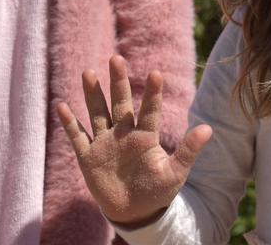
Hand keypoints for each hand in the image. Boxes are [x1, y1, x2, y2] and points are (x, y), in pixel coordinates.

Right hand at [56, 55, 212, 227]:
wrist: (134, 212)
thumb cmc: (157, 190)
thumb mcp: (175, 173)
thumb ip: (188, 151)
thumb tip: (208, 128)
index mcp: (145, 136)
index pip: (149, 110)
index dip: (152, 93)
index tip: (156, 73)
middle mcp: (124, 134)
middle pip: (120, 103)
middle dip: (118, 82)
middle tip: (116, 58)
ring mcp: (105, 144)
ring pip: (98, 113)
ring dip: (93, 95)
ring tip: (88, 73)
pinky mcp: (89, 158)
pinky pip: (78, 137)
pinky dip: (70, 123)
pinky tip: (62, 106)